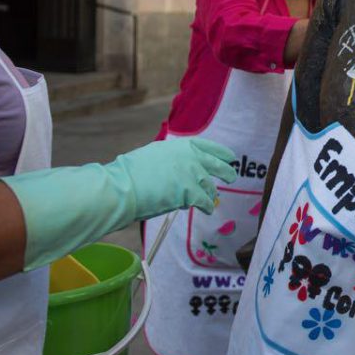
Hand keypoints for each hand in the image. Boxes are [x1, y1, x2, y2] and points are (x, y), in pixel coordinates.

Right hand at [2, 137, 236, 269]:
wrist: (122, 188)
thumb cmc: (129, 176)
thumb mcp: (152, 157)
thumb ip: (170, 160)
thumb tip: (180, 170)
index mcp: (178, 145)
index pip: (206, 146)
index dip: (220, 152)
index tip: (230, 156)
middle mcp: (189, 156)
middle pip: (216, 164)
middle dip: (226, 171)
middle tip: (232, 177)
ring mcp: (191, 174)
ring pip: (210, 185)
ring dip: (211, 193)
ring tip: (212, 200)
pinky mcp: (190, 192)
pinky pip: (205, 201)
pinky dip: (207, 206)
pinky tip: (208, 210)